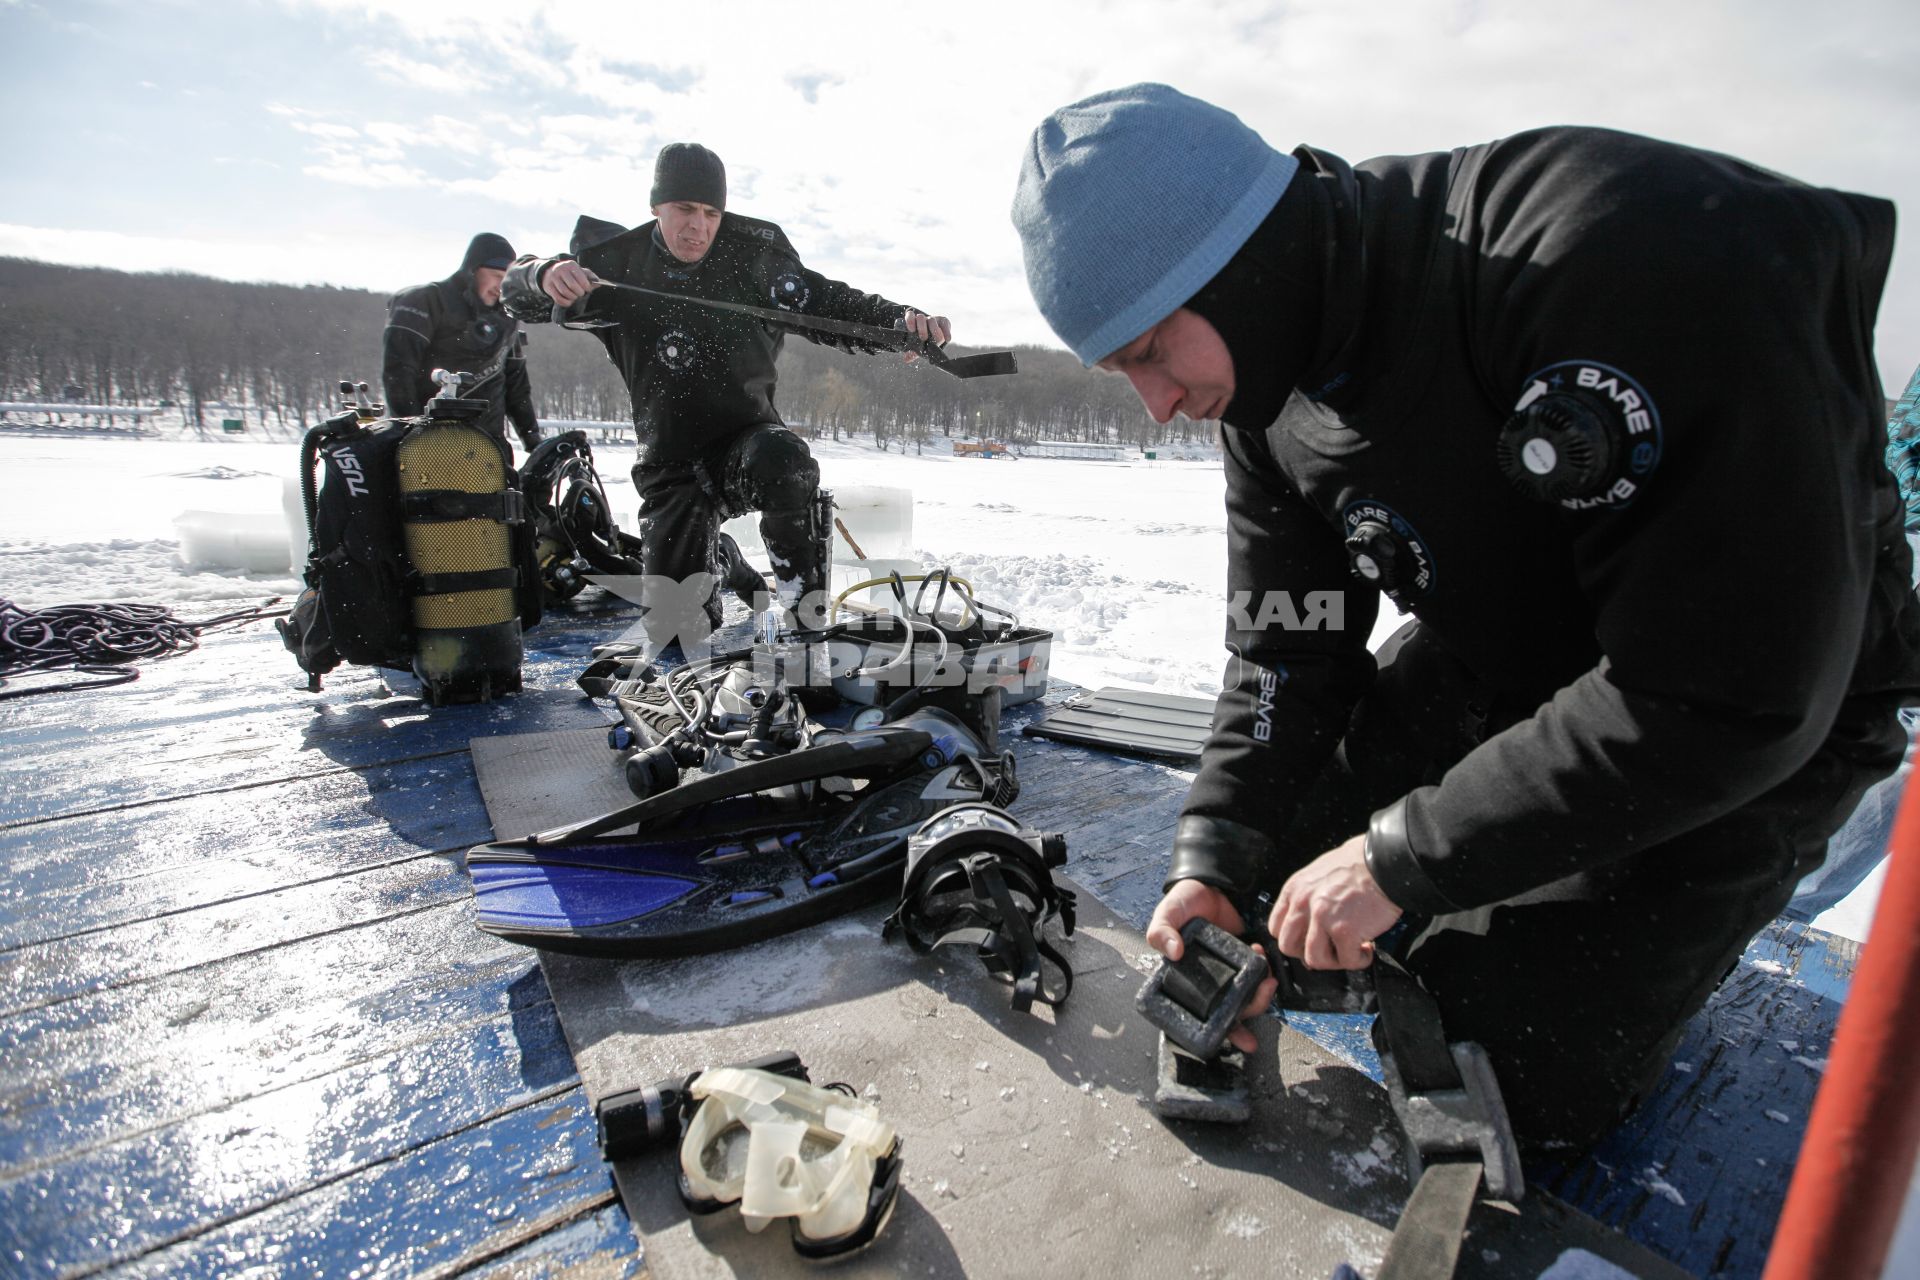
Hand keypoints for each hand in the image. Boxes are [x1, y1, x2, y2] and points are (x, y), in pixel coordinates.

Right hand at [542, 261, 600, 306]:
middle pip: (573, 286)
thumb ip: (589, 276)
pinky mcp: (548, 286)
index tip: (587, 289)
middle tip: (580, 293)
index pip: (581, 279)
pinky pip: (558, 298)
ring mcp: (553, 278)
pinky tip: (569, 301)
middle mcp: (561, 270)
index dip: (587, 287)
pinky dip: (565, 302)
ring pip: (565, 292)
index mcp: (571, 265)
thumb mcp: (578, 271)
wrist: (549, 272)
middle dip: (579, 293)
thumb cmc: (568, 273)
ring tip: (574, 296)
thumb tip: (599, 283)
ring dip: (572, 298)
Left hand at [901, 308, 950, 362]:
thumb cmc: (921, 341)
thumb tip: (907, 359)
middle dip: (922, 328)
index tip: (911, 330)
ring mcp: (933, 319)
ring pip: (932, 320)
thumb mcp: (915, 347)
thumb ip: (911, 352)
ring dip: (934, 330)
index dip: (910, 321)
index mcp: (913, 322)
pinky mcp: (943, 321)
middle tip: (923, 338)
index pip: (910, 316)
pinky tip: (947, 339)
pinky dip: (947, 331)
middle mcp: (922, 319)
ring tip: (936, 341)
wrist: (932, 337)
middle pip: (921, 317)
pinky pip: (945, 323)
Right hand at [1147, 879, 1278, 1053]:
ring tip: (1267, 982)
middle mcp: (1206, 981)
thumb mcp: (1167, 913)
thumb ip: (1162, 930)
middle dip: (1246, 1017)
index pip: (1197, 1013)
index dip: (1215, 1030)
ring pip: (1244, 999)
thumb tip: (1172, 952)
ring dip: (1259, 996)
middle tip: (1258, 1002)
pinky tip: (1262, 958)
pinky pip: (1256, 977)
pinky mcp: (1244, 961)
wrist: (1213, 883)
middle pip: (1226, 1012)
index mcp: (1184, 978)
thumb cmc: (1185, 901)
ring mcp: (1227, 972)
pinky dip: (1263, 974)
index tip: (1235, 1038)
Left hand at [1269, 834, 1402, 970]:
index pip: (1275, 927)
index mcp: (1295, 889)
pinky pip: (1346, 961)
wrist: (1384, 862)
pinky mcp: (1344, 931)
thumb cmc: (1358, 865)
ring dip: (1334, 961)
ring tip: (1350, 950)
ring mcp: (1322, 918)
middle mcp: (1303, 903)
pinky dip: (1359, 960)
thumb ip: (1309, 899)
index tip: (1309, 941)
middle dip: (1310, 953)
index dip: (1294, 939)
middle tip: (1330, 949)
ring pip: (1314, 959)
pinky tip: (1367, 948)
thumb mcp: (1319, 874)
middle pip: (1288, 947)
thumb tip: (1310, 925)